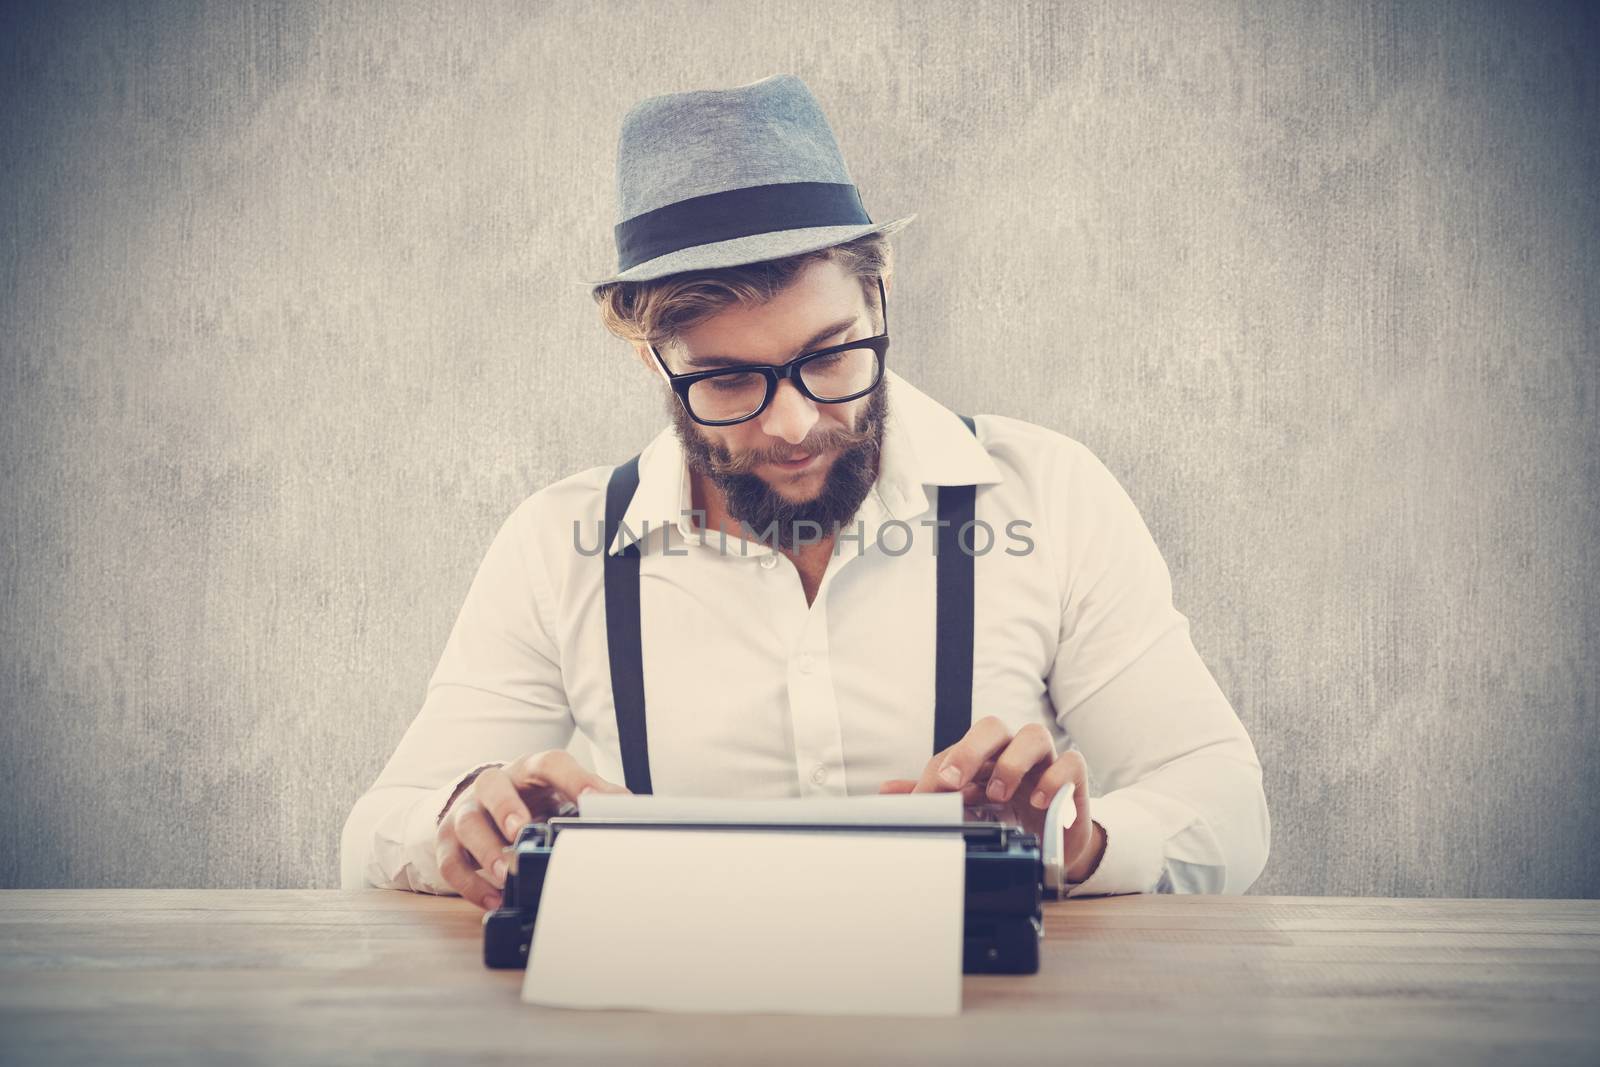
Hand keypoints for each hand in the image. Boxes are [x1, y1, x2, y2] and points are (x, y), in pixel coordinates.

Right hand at [434, 750, 628, 910]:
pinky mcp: (448, 841)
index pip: (549, 764)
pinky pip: (450, 862)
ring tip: (508, 872)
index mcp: (530, 771)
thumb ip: (592, 798)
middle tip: (522, 830)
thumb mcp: (561, 794)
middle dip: (507, 808)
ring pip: (467, 823)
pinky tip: (493, 900)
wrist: (485, 805)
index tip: (593, 800)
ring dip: (486, 849)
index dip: (573, 779)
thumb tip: (628, 806)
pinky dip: (470, 884)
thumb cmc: (532, 800)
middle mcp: (495, 785)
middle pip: (493, 785)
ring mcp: (467, 811)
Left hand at [877, 716, 1104, 883]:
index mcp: (985, 756)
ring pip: (1033, 735)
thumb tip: (887, 792)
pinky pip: (1070, 762)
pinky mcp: (1074, 777)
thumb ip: (934, 798)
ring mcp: (1046, 760)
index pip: (957, 750)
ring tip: (997, 794)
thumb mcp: (970, 809)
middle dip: (969, 750)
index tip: (925, 798)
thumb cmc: (1011, 816)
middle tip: (952, 781)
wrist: (1055, 843)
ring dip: (1011, 762)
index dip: (939, 771)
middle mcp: (1013, 750)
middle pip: (992, 727)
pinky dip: (1054, 778)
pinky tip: (1038, 800)